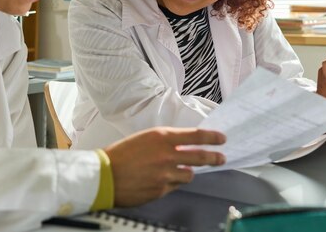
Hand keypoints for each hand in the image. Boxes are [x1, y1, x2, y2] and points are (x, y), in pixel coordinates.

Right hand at [103, 127, 225, 206]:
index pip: (196, 136)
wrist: (104, 175)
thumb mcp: (143, 139)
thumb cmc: (119, 155)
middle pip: (200, 156)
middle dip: (214, 157)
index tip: (221, 139)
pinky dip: (171, 183)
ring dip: (186, 173)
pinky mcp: (161, 189)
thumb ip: (163, 142)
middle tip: (221, 157)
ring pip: (189, 175)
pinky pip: (174, 186)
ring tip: (178, 171)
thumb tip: (180, 147)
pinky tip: (159, 180)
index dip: (212, 138)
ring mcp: (166, 174)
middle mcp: (167, 155)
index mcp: (162, 137)